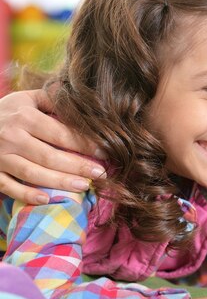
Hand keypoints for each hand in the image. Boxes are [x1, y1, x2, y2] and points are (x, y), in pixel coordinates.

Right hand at [0, 89, 104, 204]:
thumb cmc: (6, 112)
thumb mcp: (26, 99)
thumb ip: (52, 99)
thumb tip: (81, 98)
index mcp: (23, 117)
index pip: (60, 133)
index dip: (85, 143)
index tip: (106, 151)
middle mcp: (11, 137)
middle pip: (50, 156)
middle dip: (78, 166)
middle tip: (102, 174)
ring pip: (33, 173)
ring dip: (60, 182)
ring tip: (84, 186)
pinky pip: (8, 187)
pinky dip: (26, 195)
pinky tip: (47, 200)